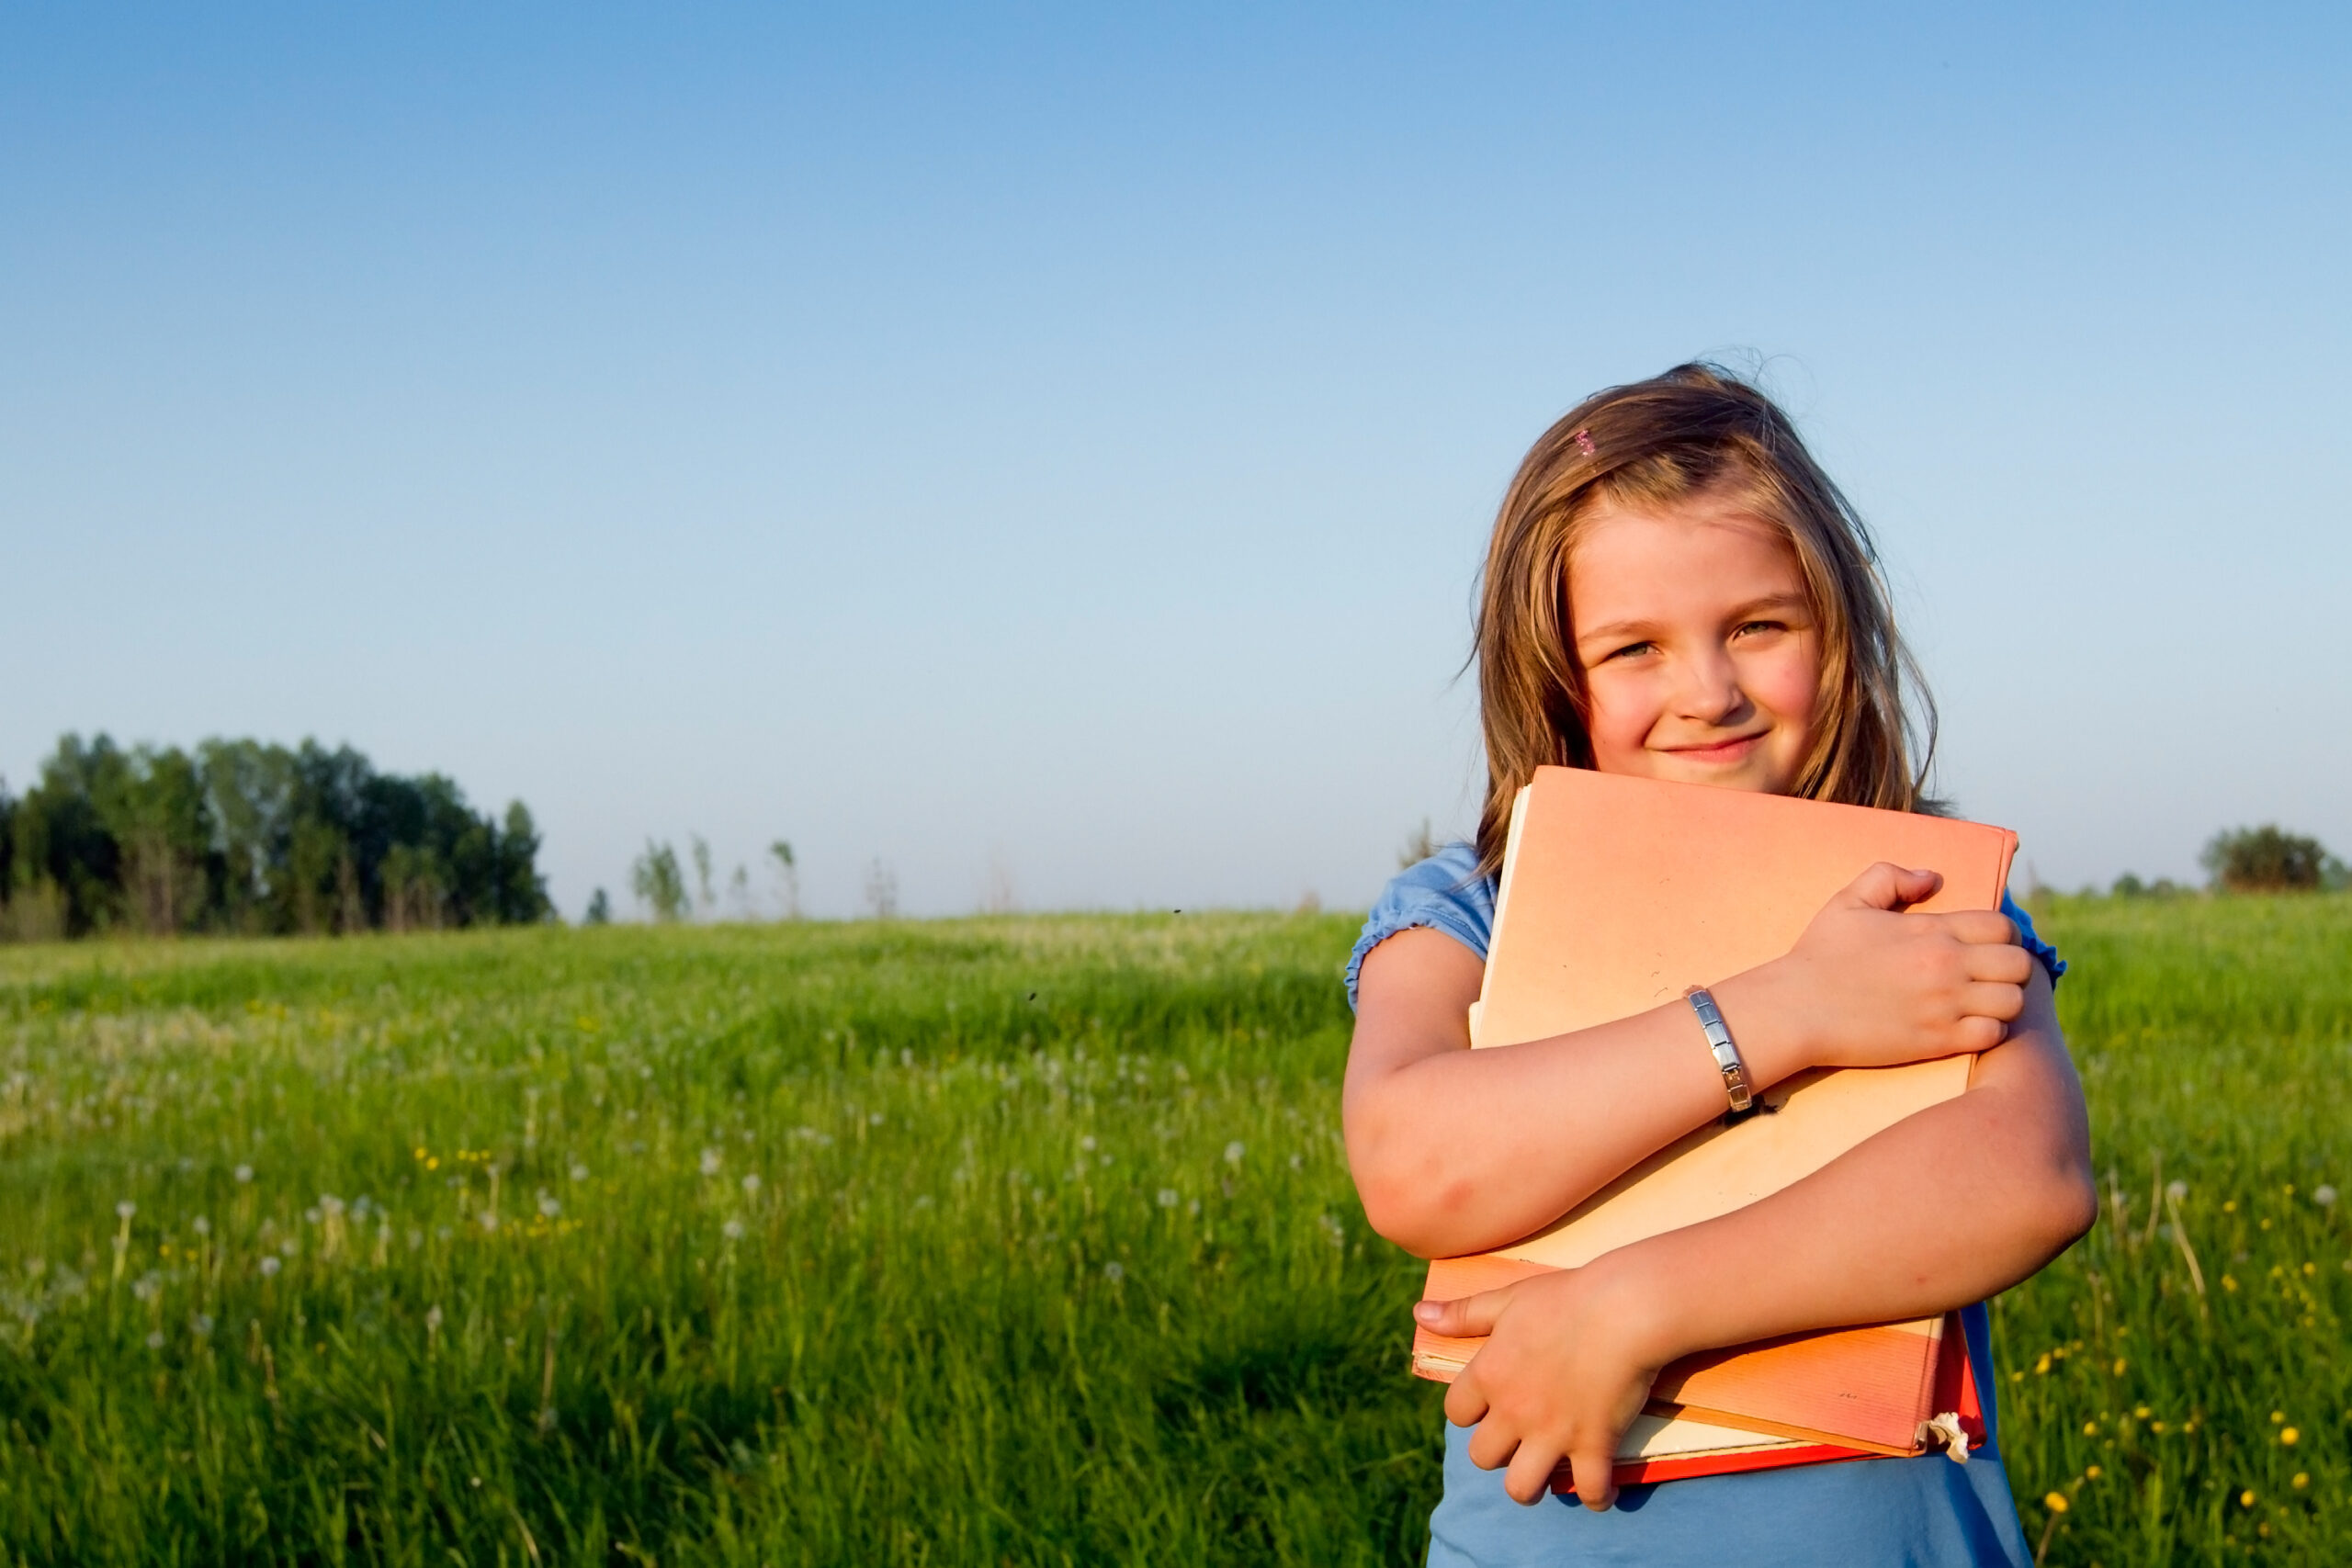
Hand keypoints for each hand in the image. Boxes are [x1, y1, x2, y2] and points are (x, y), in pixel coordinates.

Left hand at [1417, 1258, 1671, 1509]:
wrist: (1623, 1308)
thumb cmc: (1565, 1299)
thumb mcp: (1507, 1300)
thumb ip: (1462, 1315)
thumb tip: (1419, 1313)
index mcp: (1489, 1375)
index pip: (1456, 1413)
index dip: (1470, 1412)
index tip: (1488, 1407)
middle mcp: (1514, 1411)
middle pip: (1482, 1457)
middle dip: (1497, 1453)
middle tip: (1518, 1441)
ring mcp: (1553, 1433)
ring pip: (1521, 1488)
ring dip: (1530, 1486)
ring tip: (1546, 1474)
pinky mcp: (1594, 1445)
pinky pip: (1590, 1491)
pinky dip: (1597, 1496)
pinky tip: (1602, 1487)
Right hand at [1759, 863, 2032, 1071]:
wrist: (1797, 1009)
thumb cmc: (1819, 955)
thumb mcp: (1848, 902)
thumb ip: (1891, 878)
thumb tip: (1931, 878)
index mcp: (1931, 930)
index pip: (2003, 927)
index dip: (2003, 936)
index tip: (1986, 947)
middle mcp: (1946, 966)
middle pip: (2019, 965)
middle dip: (2010, 969)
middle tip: (1989, 976)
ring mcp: (1945, 1006)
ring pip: (2013, 1002)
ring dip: (2003, 1002)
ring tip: (1981, 1003)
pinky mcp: (1937, 1041)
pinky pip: (1993, 1035)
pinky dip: (1987, 1031)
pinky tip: (1965, 1026)